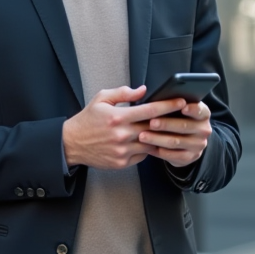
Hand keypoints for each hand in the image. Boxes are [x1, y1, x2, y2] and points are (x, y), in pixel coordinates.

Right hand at [62, 86, 186, 169]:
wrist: (71, 144)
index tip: (181, 102)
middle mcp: (122, 135)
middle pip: (154, 128)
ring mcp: (122, 151)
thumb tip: (143, 90)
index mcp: (118, 117)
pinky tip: (148, 142)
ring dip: (160, 138)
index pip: (150, 110)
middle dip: (170, 121)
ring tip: (168, 131)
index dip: (168, 105)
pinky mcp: (121, 163)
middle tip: (182, 116)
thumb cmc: (87, 120)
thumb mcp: (101, 99)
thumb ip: (123, 93)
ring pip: (151, 144)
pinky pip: (142, 156)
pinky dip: (147, 149)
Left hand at [139, 100, 212, 167]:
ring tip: (143, 136)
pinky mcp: (191, 158)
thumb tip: (144, 90)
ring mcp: (198, 145)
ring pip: (176, 142)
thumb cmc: (176, 119)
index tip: (182, 106)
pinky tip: (148, 148)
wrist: (186, 142)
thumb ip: (167, 100)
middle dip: (166, 124)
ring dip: (157, 139)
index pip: (200, 110)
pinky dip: (160, 152)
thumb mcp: (177, 108)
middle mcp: (204, 129)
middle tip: (151, 122)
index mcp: (203, 114)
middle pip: (184, 126)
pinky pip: (174, 156)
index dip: (192, 109)